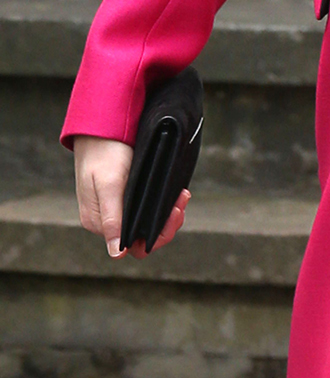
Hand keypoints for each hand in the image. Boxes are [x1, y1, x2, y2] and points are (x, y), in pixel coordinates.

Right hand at [73, 135, 189, 258]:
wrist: (102, 123)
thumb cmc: (103, 151)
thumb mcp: (109, 183)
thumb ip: (113, 219)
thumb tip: (117, 254)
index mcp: (100, 222)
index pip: (134, 246)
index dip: (158, 236)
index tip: (174, 213)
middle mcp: (109, 219)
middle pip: (144, 237)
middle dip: (167, 223)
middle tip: (182, 200)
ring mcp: (119, 207)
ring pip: (149, 223)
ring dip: (169, 212)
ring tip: (182, 195)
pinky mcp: (129, 193)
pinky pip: (150, 207)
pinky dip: (165, 202)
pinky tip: (176, 192)